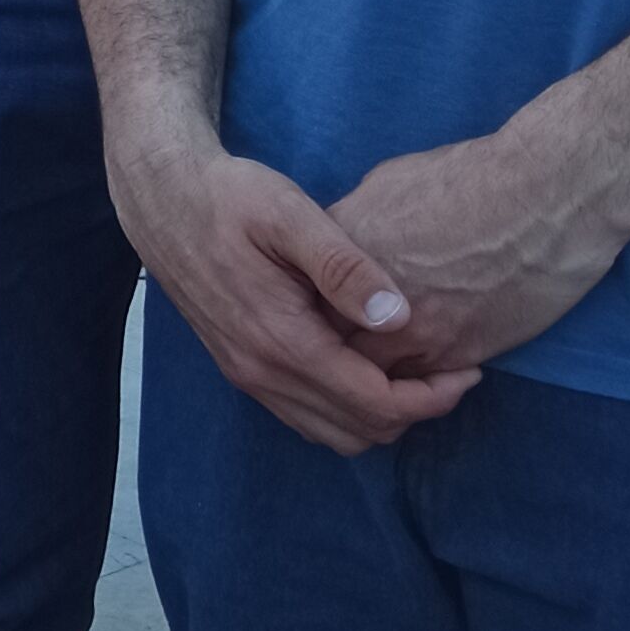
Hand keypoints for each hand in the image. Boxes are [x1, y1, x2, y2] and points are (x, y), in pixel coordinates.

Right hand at [105, 107, 476, 455]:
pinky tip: (367, 364)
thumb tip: (398, 316)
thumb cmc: (228, 196)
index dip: (431, 397)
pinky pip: (306, 416)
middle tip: (451, 370)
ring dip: (380, 415)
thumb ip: (343, 266)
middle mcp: (260, 372)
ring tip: (415, 370)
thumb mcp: (288, 213)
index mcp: (279, 340)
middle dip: (414, 411)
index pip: (373, 403)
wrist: (160, 199)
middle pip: (358, 432)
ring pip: (332, 433)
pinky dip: (347, 408)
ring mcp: (247, 376)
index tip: (468, 369)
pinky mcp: (241, 368)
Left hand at [324, 123, 622, 374]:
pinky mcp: (457, 354)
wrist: (543, 198)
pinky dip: (412, 384)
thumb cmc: (469, 178)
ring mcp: (414, 332)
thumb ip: (350, 228)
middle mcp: (369, 299)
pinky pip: (417, 387)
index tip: (318, 306)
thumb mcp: (387, 186)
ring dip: (370, 374)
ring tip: (380, 361)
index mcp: (343, 252)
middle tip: (342, 345)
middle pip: (326, 347)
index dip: (306, 307)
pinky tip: (419, 367)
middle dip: (328, 350)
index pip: (301, 299)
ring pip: (370, 378)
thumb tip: (332, 246)